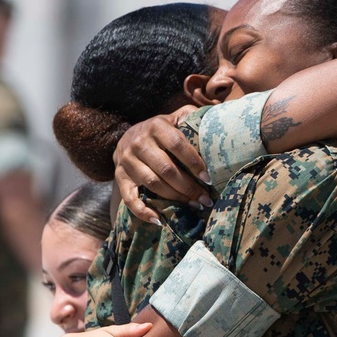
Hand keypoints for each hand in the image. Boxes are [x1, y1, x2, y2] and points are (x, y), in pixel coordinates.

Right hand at [113, 109, 210, 224]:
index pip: (177, 145)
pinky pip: (129, 198)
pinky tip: (158, 220)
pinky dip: (143, 212)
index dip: (194, 163)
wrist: (128, 138)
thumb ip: (190, 116)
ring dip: (175, 198)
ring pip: (153, 184)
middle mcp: (139, 143)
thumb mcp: (174, 118)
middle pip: (166, 169)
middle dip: (189, 187)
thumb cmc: (161, 131)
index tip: (208, 179)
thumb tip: (216, 118)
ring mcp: (127, 161)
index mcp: (156, 126)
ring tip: (193, 206)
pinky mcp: (120, 177)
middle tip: (205, 199)